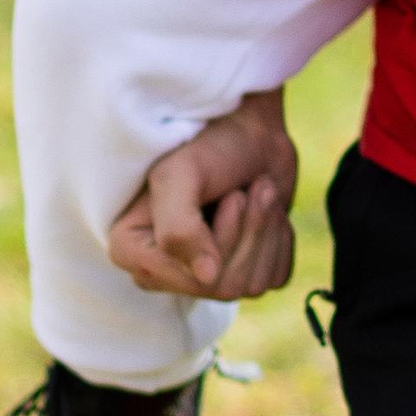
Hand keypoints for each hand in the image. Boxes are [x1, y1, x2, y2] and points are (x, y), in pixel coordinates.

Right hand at [106, 91, 299, 300]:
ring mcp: (206, 275)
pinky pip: (276, 278)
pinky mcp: (246, 270)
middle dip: (248, 231)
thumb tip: (207, 279)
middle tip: (246, 190)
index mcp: (133, 251)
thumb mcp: (180, 175)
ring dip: (267, 228)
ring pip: (254, 285)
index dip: (220, 242)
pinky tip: (267, 209)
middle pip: (224, 287)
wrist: (249, 129)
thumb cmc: (207, 145)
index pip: (189, 281)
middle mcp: (165, 271)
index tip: (230, 197)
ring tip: (259, 191)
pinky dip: (282, 238)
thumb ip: (179, 228)